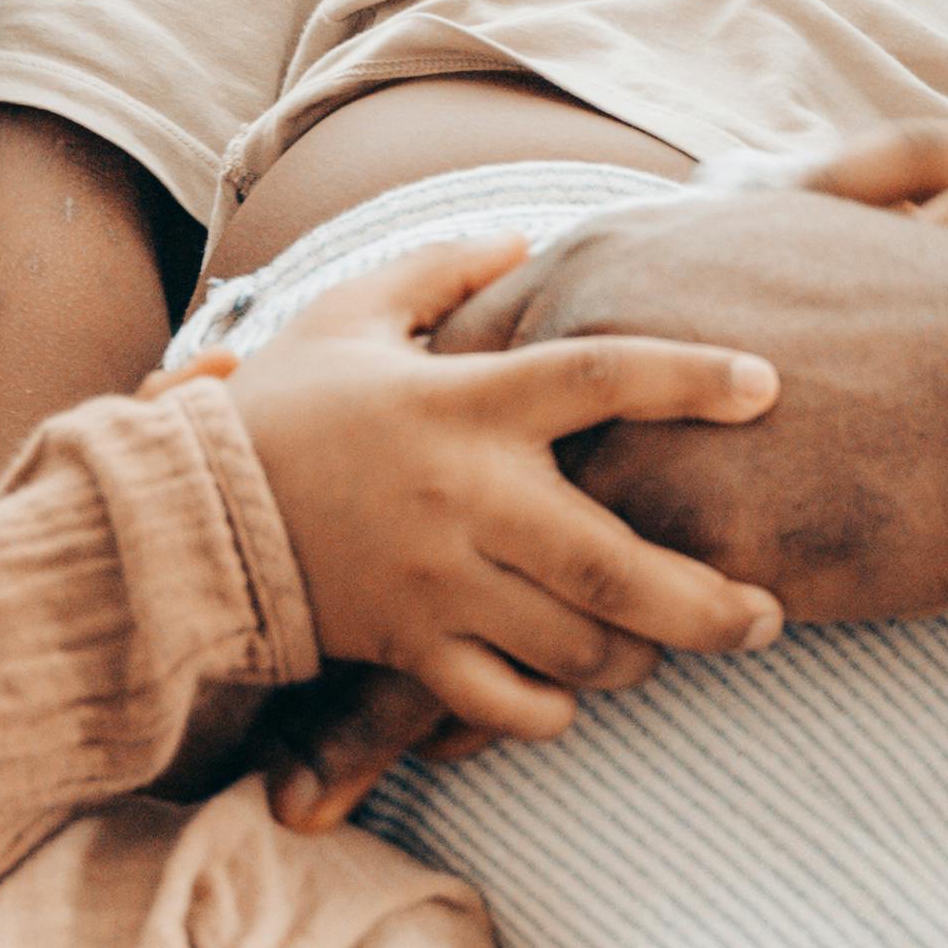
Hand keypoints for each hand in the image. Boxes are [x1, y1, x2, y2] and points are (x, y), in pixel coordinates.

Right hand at [199, 229, 778, 791]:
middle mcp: (463, 496)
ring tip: (668, 648)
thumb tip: (521, 238)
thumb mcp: (347, 315)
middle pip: (616, 562)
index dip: (691, 378)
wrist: (179, 512)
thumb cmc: (278, 410)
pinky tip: (568, 692)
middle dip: (710, 603)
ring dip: (638, 657)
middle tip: (768, 615)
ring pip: (575, 645)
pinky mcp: (404, 648)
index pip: (600, 376)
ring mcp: (435, 583)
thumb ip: (439, 272)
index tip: (767, 386)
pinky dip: (550, 709)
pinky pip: (502, 701)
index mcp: (463, 403)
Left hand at [272, 168, 947, 830]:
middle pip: (408, 487)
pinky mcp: (683, 546)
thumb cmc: (943, 326)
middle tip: (236, 650)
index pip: (446, 378)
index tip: (298, 529)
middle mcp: (588, 359)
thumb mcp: (802, 246)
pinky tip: (426, 780)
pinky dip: (478, 717)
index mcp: (607, 280)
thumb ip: (712, 261)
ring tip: (296, 782)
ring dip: (374, 693)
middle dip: (321, 582)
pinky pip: (552, 651)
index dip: (372, 459)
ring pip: (456, 590)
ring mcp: (628, 455)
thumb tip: (698, 226)